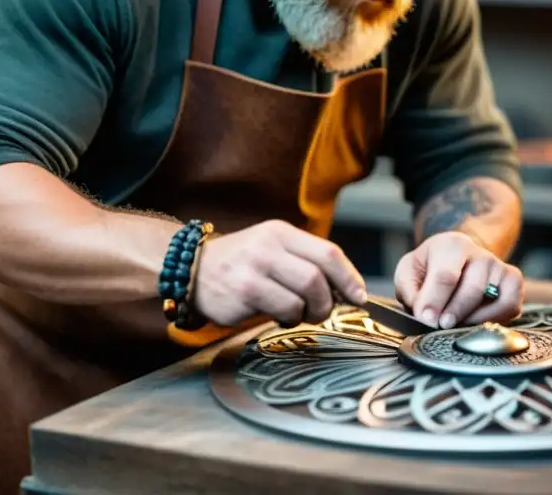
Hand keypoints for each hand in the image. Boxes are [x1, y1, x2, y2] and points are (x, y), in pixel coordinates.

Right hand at [192, 220, 366, 326]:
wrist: (192, 269)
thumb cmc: (244, 263)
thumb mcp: (273, 247)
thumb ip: (306, 260)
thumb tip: (348, 288)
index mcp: (281, 232)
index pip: (328, 252)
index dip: (349, 277)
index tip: (359, 296)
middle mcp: (268, 247)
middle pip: (318, 277)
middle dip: (328, 301)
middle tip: (323, 311)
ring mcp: (254, 269)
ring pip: (303, 297)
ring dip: (308, 313)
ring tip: (298, 314)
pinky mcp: (243, 293)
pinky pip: (282, 310)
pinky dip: (288, 319)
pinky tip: (278, 316)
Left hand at [393, 232, 524, 328]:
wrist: (453, 261)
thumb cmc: (429, 268)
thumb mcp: (408, 273)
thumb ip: (410, 291)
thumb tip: (426, 315)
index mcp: (452, 245)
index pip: (446, 275)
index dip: (435, 302)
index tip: (426, 320)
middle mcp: (481, 254)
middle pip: (472, 289)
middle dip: (454, 313)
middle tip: (441, 326)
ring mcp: (499, 268)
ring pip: (496, 300)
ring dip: (475, 319)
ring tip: (458, 325)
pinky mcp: (513, 283)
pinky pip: (511, 306)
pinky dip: (496, 320)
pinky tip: (476, 322)